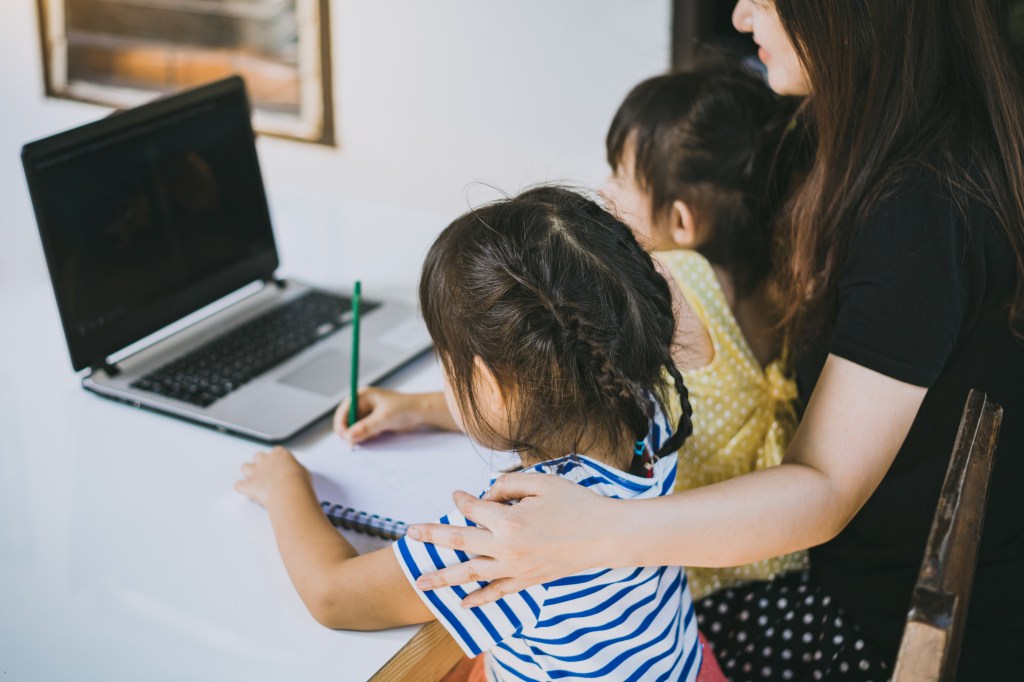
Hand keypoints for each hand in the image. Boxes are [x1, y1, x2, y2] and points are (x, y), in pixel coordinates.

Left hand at [235, 446, 311, 506]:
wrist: (288, 490)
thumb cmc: (298, 481)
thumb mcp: (303, 472)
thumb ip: (296, 471)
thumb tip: (297, 477)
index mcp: (280, 454)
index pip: (276, 452)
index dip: (277, 460)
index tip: (281, 465)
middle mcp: (266, 460)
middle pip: (258, 456)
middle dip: (260, 463)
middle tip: (266, 472)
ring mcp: (255, 472)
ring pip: (245, 467)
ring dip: (248, 473)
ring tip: (253, 481)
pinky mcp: (249, 485)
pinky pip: (239, 485)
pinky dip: (242, 488)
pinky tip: (246, 492)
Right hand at [334, 388, 449, 443]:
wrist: (422, 413)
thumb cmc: (406, 408)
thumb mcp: (384, 418)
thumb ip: (365, 427)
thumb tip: (349, 436)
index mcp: (363, 395)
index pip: (344, 410)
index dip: (341, 423)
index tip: (344, 436)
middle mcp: (363, 403)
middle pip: (347, 420)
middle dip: (350, 431)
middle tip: (353, 443)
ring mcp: (368, 413)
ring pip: (354, 428)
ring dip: (359, 435)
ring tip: (372, 436)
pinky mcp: (374, 422)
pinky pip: (363, 432)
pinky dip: (366, 436)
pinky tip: (376, 436)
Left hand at [406, 473, 618, 606]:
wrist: (606, 535)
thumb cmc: (576, 504)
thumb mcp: (541, 481)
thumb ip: (508, 484)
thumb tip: (487, 495)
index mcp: (509, 521)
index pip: (472, 509)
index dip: (461, 499)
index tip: (457, 494)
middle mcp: (507, 548)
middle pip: (459, 541)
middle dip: (432, 536)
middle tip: (410, 533)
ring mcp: (517, 569)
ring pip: (471, 574)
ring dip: (443, 577)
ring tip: (420, 581)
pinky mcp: (528, 581)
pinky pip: (497, 593)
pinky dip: (479, 599)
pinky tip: (462, 603)